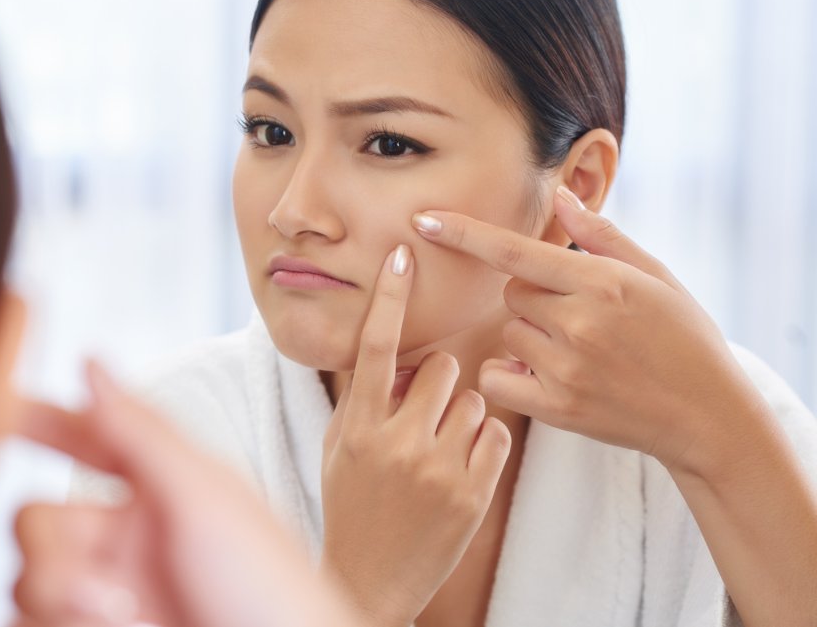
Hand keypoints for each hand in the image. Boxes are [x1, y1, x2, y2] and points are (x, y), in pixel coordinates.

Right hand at [11, 362, 363, 626]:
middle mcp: (124, 543)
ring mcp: (108, 598)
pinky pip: (29, 622)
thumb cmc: (269, 589)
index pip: (84, 442)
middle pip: (34, 521)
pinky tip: (103, 623)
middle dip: (47, 547)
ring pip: (26, 581)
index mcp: (155, 493)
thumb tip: (89, 360)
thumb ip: (139, 432)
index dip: (40, 422)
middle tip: (102, 582)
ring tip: (118, 615)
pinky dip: (49, 623)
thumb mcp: (205, 498)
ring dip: (54, 597)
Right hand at [320, 245, 511, 626]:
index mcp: (358, 426)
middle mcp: (396, 442)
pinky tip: (462, 465)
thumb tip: (393, 351)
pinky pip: (494, 433)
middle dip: (436, 378)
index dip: (388, 296)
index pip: (374, 346)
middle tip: (425, 406)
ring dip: (461, 411)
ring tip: (441, 446)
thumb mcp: (340, 447)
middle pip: (439, 366)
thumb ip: (363, 398)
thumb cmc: (350, 503)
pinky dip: (483, 440)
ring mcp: (436, 469)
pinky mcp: (472, 494)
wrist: (370, 579)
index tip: (402, 256)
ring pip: (472, 397)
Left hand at [414, 186, 816, 626]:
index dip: (465, 233)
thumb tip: (559, 194)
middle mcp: (579, 323)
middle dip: (533, 297)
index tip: (424, 219)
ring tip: (578, 350)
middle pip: (511, 293)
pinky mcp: (558, 408)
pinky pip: (498, 377)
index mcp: (602, 283)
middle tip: (578, 315)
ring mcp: (566, 368)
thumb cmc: (684, 338)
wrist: (709, 416)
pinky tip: (546, 375)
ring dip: (528, 336)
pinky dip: (511, 373)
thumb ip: (601, 235)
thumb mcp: (654, 276)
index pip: (515, 251)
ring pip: (507, 332)